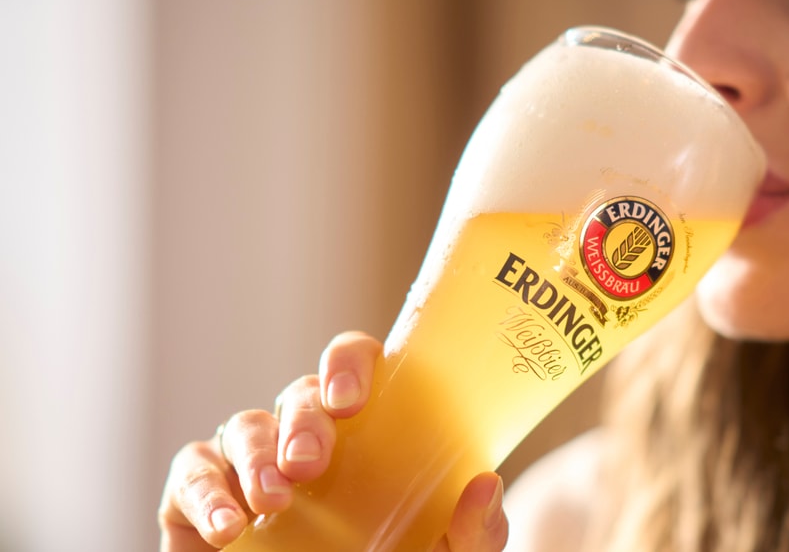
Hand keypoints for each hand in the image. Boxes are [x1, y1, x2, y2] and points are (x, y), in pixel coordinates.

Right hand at [158, 331, 509, 550]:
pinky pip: (192, 470)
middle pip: (299, 395)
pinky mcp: (199, 499)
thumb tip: (486, 485)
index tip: (350, 400)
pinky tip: (227, 524)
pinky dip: (203, 490)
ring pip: (245, 425)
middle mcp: (308, 440)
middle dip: (302, 419)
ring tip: (272, 498)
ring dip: (256, 454)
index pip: (357, 366)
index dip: (349, 364)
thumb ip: (472, 534)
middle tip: (311, 463)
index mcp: (368, 435)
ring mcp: (252, 466)